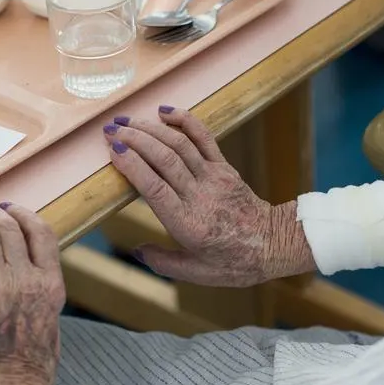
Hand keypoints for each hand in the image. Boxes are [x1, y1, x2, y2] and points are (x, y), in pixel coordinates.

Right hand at [103, 107, 314, 285]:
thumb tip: (137, 251)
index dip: (132, 166)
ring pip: (180, 145)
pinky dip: (184, 120)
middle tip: (109, 130)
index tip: (113, 151)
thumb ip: (163, 262)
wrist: (273, 243)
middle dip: (134, 140)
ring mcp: (214, 178)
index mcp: (188, 223)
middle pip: (164, 159)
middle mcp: (200, 196)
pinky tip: (164, 111)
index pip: (155, 188)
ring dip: (151, 129)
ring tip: (126, 120)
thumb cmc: (234, 262)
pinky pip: (204, 138)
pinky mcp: (225, 167)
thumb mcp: (196, 273)